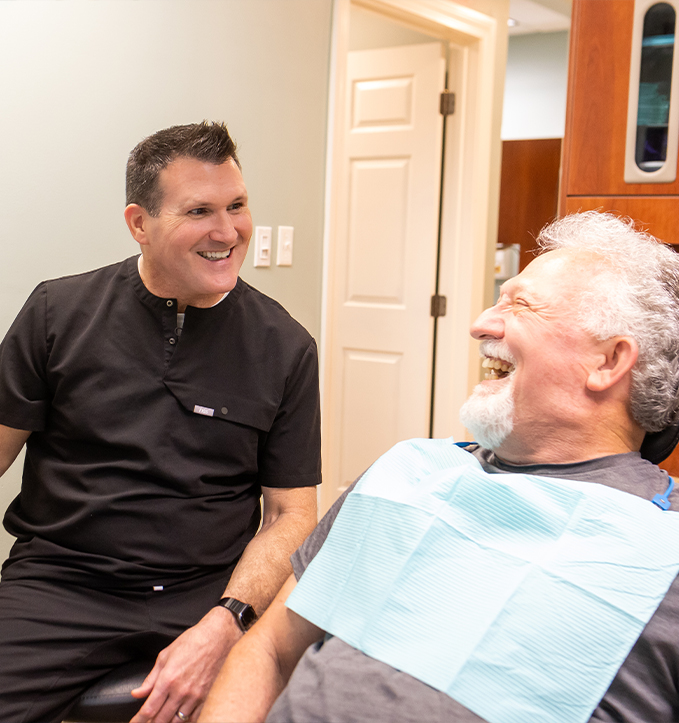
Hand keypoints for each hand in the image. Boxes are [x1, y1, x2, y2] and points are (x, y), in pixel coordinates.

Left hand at [130, 608, 242, 722]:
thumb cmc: (193, 641)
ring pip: (177, 721)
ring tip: (163, 719)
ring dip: (168, 722)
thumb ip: (150, 678)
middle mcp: (181, 691)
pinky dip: (185, 720)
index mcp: (168, 679)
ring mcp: (196, 696)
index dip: (139, 720)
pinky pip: (194, 717)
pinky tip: (181, 717)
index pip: (149, 709)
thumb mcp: (166, 655)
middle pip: (161, 719)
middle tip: (148, 722)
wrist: (218, 636)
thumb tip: (137, 693)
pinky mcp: (208, 697)